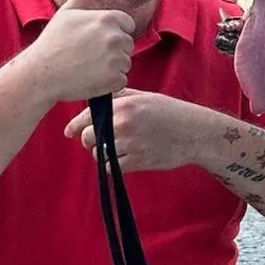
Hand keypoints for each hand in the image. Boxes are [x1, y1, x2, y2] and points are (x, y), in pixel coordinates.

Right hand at [25, 0, 134, 103]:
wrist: (42, 72)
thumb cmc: (54, 40)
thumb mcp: (69, 10)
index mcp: (109, 18)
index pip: (127, 24)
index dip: (111, 31)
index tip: (93, 38)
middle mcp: (116, 37)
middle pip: (127, 44)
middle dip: (112, 49)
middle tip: (88, 53)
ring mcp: (117, 60)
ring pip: (125, 62)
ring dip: (111, 66)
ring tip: (88, 65)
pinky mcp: (116, 80)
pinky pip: (121, 80)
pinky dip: (110, 82)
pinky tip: (91, 77)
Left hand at [63, 88, 204, 172]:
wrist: (195, 133)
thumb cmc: (172, 113)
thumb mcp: (145, 97)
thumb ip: (120, 97)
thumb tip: (96, 101)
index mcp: (124, 104)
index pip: (87, 116)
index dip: (75, 125)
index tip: (69, 131)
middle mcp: (124, 123)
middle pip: (88, 137)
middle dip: (89, 141)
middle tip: (97, 141)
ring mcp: (131, 143)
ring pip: (98, 154)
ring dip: (102, 154)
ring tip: (115, 150)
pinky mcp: (138, 161)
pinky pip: (112, 167)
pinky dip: (113, 165)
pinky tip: (123, 159)